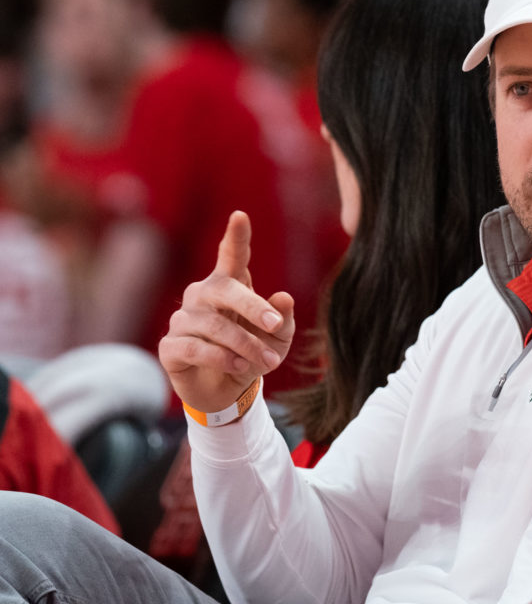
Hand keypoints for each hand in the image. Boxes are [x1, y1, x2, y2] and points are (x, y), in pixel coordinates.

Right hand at [159, 211, 294, 412]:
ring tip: (268, 363)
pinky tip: (239, 367)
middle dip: (252, 306)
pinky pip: (194, 347)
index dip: (235, 237)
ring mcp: (183, 319)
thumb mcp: (278, 340)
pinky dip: (221, 358)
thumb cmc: (253, 355)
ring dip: (245, 345)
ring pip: (214, 325)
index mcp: (230, 286)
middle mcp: (202, 296)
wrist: (226, 392)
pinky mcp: (170, 346)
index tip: (240, 216)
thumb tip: (284, 297)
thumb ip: (283, 319)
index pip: (232, 256)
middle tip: (275, 326)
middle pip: (223, 289)